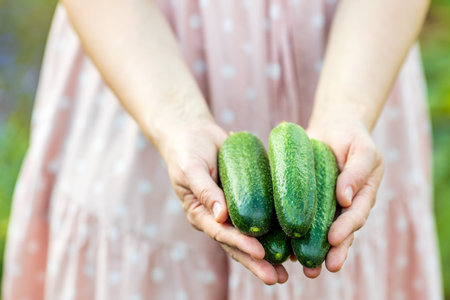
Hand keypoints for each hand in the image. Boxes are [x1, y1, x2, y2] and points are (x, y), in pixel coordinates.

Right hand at [158, 120, 287, 284]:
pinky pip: (258, 217)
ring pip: (249, 237)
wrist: (193, 134)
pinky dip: (271, 231)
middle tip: (278, 279)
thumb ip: (205, 190)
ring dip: (266, 256)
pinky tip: (289, 243)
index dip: (241, 244)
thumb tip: (221, 216)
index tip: (261, 253)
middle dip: (257, 263)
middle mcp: (217, 218)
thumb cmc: (187, 151)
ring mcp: (231, 211)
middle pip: (237, 245)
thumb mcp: (191, 168)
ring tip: (286, 273)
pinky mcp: (244, 200)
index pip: (222, 234)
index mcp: (201, 214)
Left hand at [303, 119, 383, 277]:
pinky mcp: (306, 201)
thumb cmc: (352, 139)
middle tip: (317, 269)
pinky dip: (293, 233)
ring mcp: (325, 207)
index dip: (345, 229)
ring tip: (301, 267)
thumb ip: (357, 171)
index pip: (355, 216)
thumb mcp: (362, 150)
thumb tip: (345, 198)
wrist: (334, 130)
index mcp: (361, 198)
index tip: (334, 239)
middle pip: (338, 234)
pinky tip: (283, 247)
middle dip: (329, 252)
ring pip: (318, 232)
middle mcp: (343, 208)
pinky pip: (300, 217)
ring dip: (310, 250)